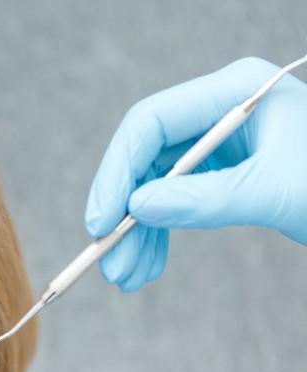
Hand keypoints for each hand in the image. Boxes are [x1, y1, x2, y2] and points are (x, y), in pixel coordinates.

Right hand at [85, 57, 306, 291]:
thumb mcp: (273, 192)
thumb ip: (203, 200)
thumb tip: (138, 208)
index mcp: (235, 92)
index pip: (151, 123)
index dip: (118, 172)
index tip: (102, 221)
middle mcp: (220, 112)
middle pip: (146, 158)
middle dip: (124, 213)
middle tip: (108, 259)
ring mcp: (221, 143)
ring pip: (156, 186)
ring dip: (137, 233)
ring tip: (127, 275)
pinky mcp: (224, 172)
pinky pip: (176, 201)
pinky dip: (159, 234)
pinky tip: (148, 265)